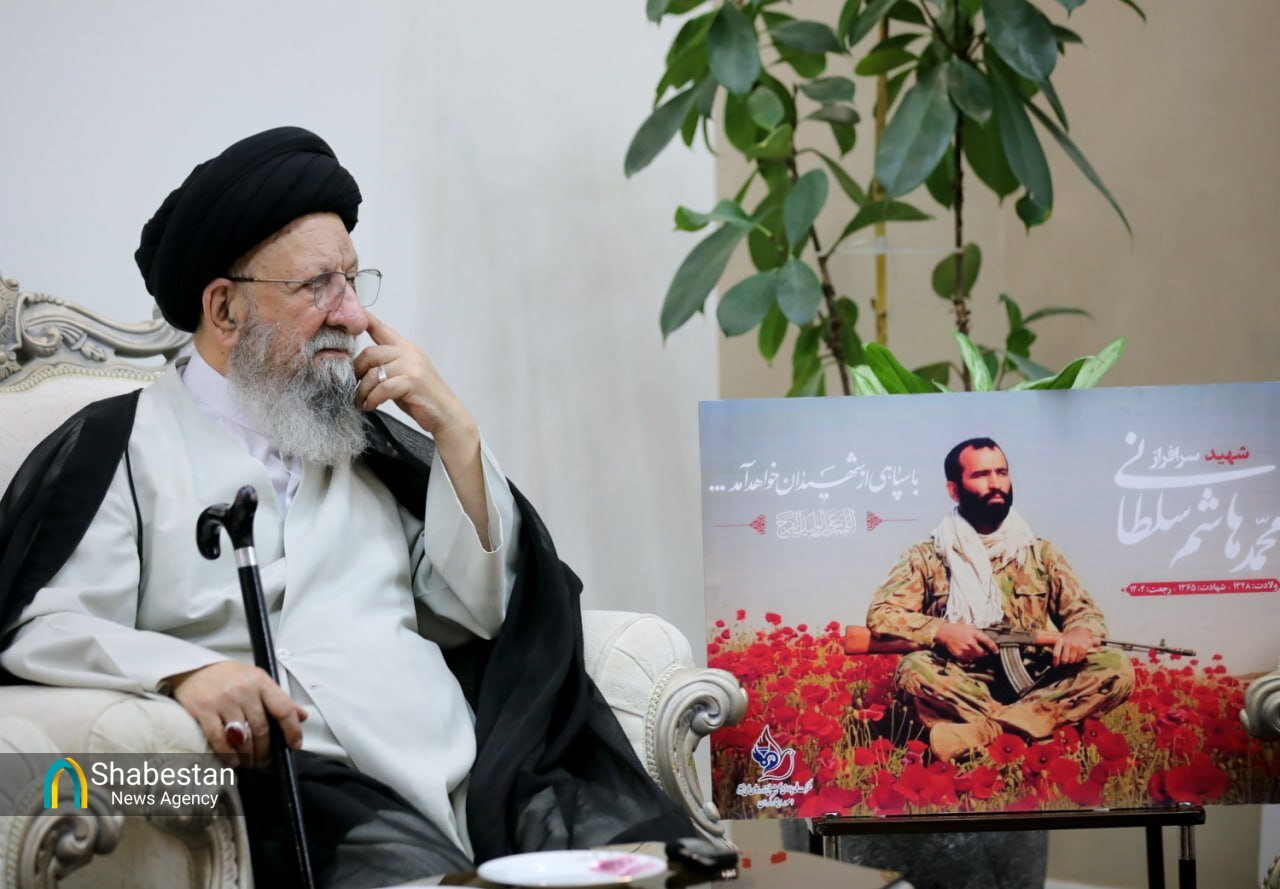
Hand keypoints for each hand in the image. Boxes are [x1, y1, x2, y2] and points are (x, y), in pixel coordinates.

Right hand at [167, 662, 306, 768]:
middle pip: (262, 728)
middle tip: (266, 759)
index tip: (294, 745)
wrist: (194, 668)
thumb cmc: (231, 676)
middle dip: (266, 750)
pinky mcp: (204, 710)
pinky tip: (234, 761)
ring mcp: (223, 700)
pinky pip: (219, 739)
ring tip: (251, 761)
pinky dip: (228, 754)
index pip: (283, 709)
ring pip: (242, 737)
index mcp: (261, 681)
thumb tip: (302, 716)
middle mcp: (244, 690)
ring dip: (249, 755)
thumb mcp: (258, 680)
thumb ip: (280, 699)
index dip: (292, 730)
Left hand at [353, 313, 478, 449]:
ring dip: (362, 391)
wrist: (446, 414)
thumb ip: (387, 366)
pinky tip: (371, 406)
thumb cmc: (422, 398)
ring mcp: (412, 366)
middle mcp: (409, 353)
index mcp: (406, 348)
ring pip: (374, 373)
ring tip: (361, 402)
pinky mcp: (413, 381)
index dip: (365, 320)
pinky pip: (382, 388)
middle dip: (357, 371)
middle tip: (354, 386)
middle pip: (370, 353)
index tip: (352, 309)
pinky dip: (372, 400)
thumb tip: (361, 367)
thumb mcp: (404, 376)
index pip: (381, 329)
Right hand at [934, 623, 998, 661]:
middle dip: (983, 652)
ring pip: (975, 657)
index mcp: (973, 634)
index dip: (993, 647)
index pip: (987, 641)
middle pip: (982, 652)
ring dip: (976, 655)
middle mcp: (970, 642)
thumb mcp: (969, 627)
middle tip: (983, 651)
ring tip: (972, 650)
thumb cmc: (957, 629)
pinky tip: (966, 652)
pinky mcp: (960, 654)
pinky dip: (969, 657)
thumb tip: (985, 641)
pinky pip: (968, 659)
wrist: (944, 633)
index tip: (996, 651)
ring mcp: (965, 649)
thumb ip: (977, 634)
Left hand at [1053, 626, 1097, 666]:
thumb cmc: (1069, 637)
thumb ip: (1058, 648)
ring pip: (1072, 660)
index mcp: (1061, 641)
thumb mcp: (1062, 639)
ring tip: (1071, 659)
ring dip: (1071, 662)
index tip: (1055, 667)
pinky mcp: (1083, 648)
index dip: (1055, 662)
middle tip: (1065, 663)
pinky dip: (1078, 660)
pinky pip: (1079, 659)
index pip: (1056, 654)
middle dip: (1064, 663)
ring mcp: (1076, 646)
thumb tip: (1055, 661)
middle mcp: (1068, 643)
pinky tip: (1077, 656)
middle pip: (1064, 660)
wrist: (1081, 630)